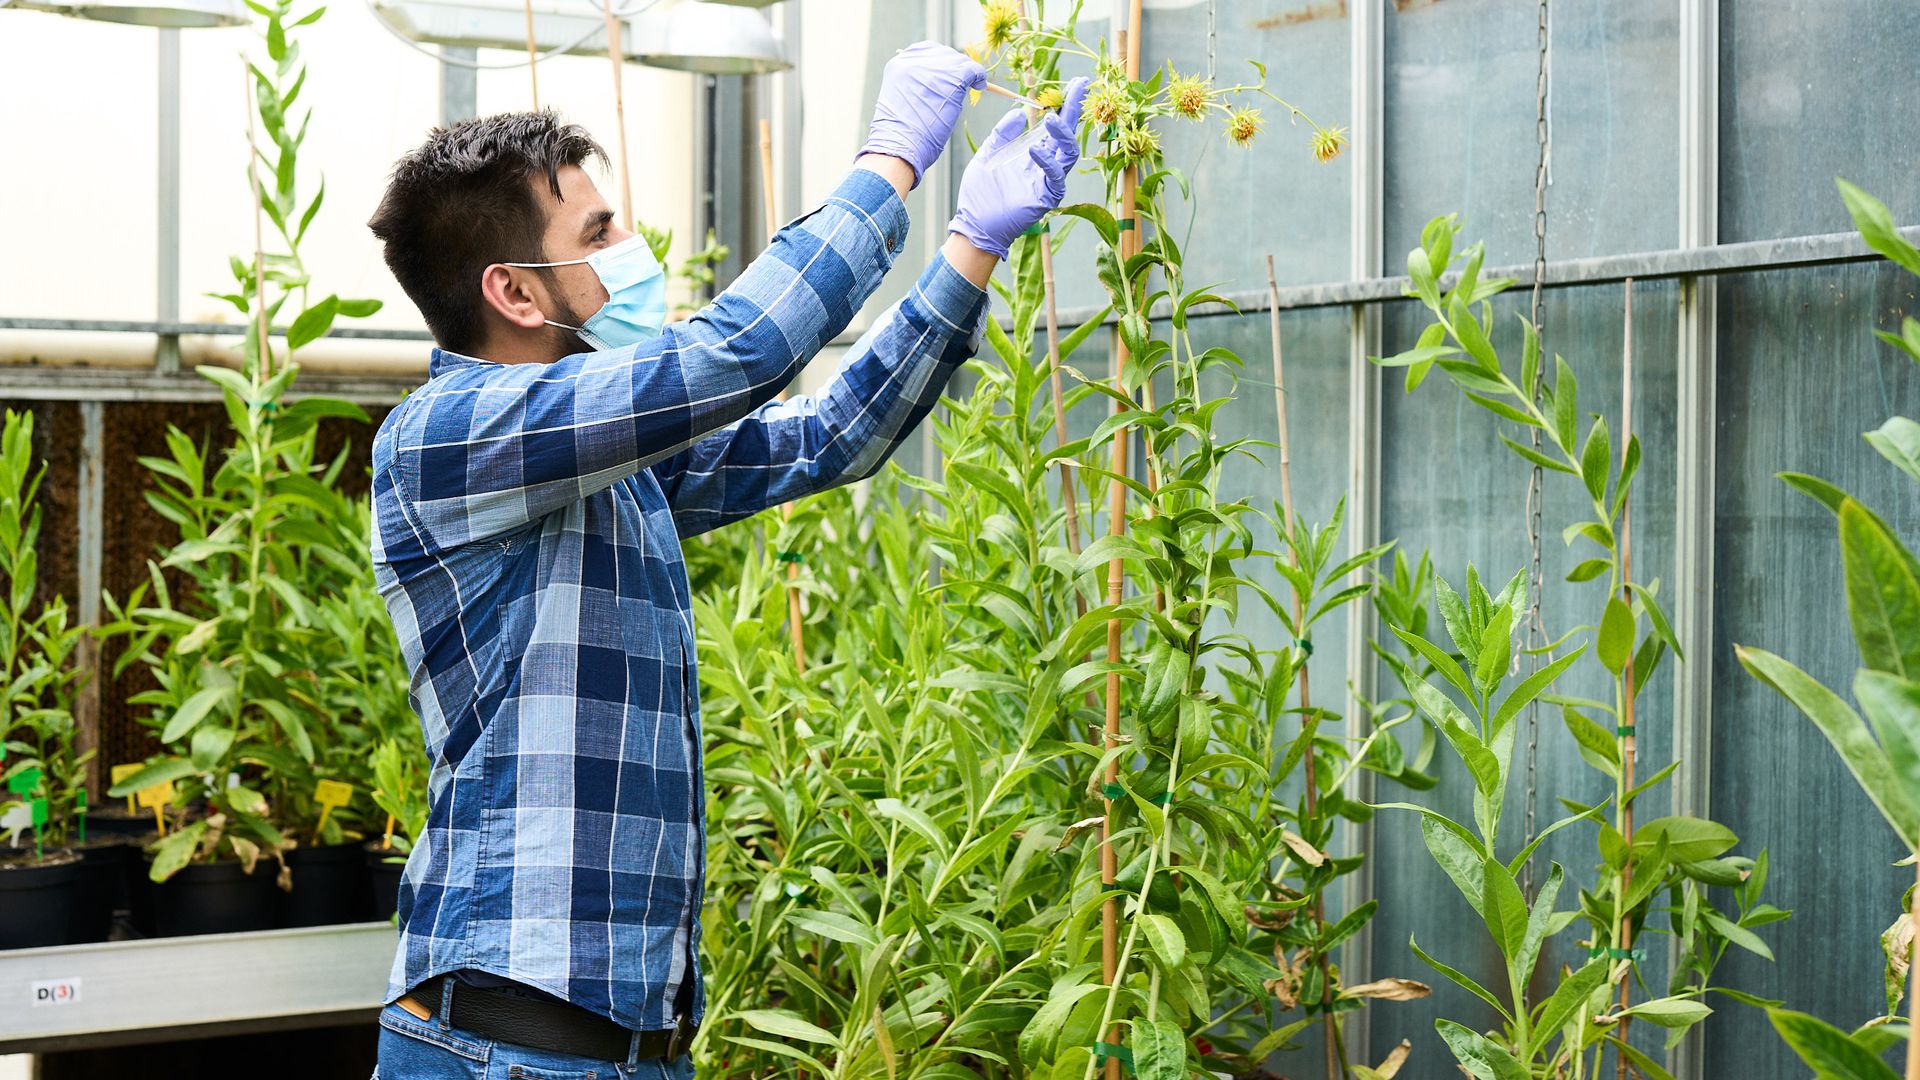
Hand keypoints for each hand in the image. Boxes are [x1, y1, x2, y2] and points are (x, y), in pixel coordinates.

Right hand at [857, 41, 986, 189]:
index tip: (947, 72)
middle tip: (964, 81)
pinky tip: (980, 86)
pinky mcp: (952, 78)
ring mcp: (934, 68)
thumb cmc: (900, 135)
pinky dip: (980, 77)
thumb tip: (939, 83)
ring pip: (960, 61)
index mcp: (899, 64)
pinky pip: (973, 70)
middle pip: (944, 53)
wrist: (900, 146)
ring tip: (973, 85)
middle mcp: (914, 61)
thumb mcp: (901, 100)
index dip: (940, 61)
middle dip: (955, 66)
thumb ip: (915, 86)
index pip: (925, 50)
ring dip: (967, 73)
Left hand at [947, 77, 1088, 259]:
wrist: (973, 223)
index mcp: (1034, 152)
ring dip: (1063, 134)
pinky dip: (1046, 163)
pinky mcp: (1045, 198)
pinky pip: (1054, 178)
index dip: (1066, 104)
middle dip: (1074, 110)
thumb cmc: (980, 193)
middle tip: (1080, 86)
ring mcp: (1047, 181)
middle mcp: (1045, 165)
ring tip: (1052, 118)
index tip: (1077, 83)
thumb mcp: (988, 153)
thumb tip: (1018, 113)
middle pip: (1068, 134)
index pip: (1054, 125)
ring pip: (1068, 154)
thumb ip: (1003, 133)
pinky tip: (1034, 150)